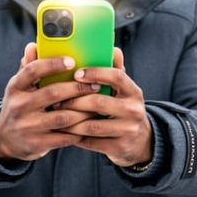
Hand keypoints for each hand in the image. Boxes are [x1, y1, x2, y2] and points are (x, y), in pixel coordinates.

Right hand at [0, 43, 101, 161]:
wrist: (5, 139)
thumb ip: (29, 67)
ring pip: (63, 117)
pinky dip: (80, 130)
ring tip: (97, 104)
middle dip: (78, 88)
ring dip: (83, 110)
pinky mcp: (37, 144)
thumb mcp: (19, 86)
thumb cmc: (20, 105)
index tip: (73, 61)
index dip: (53, 64)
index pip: (33, 70)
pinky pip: (64, 137)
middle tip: (95, 84)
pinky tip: (90, 123)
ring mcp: (28, 126)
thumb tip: (33, 45)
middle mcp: (19, 106)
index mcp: (15, 87)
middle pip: (53, 93)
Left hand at [57, 48, 152, 167]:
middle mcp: (134, 110)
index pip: (117, 77)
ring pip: (92, 125)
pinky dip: (75, 136)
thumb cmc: (123, 109)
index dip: (96, 73)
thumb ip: (115, 71)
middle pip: (99, 102)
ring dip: (70, 121)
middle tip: (56, 99)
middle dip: (74, 100)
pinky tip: (63, 131)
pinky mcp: (119, 147)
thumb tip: (113, 48)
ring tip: (56, 115)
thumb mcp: (124, 91)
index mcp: (133, 91)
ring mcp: (128, 130)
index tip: (76, 73)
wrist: (140, 142)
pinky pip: (91, 142)